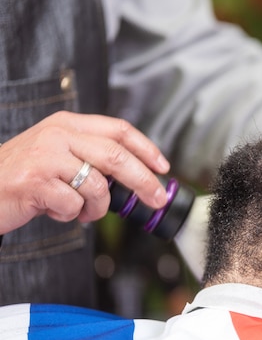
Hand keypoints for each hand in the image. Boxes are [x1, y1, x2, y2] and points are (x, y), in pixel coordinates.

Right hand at [0, 111, 169, 233]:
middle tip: (155, 199)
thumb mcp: (57, 153)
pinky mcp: (35, 182)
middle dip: (143, 182)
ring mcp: (46, 156)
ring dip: (96, 208)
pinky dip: (70, 215)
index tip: (163, 167)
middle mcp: (58, 134)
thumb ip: (90, 156)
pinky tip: (54, 210)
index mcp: (68, 123)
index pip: (119, 130)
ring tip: (81, 211)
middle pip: (118, 157)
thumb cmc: (22, 176)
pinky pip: (73, 205)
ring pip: (98, 186)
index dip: (146, 148)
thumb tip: (134, 176)